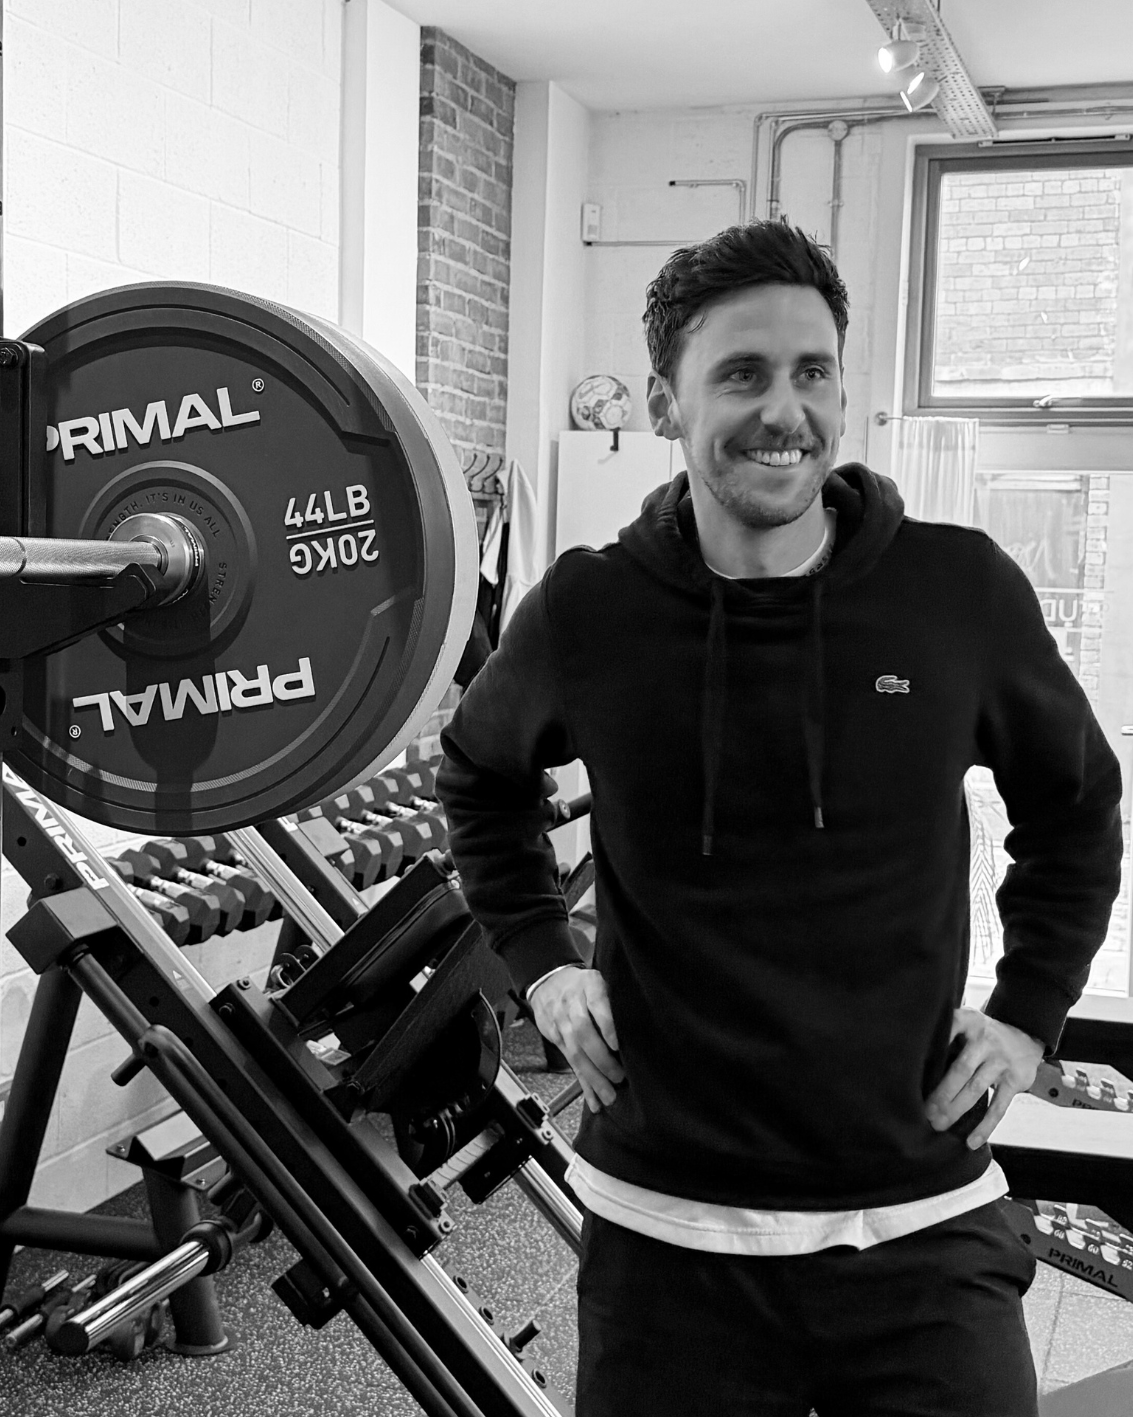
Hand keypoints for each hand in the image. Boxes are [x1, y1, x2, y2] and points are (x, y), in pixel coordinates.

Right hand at [529, 967, 624, 1112]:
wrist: (546, 981)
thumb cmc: (582, 984)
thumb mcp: (599, 979)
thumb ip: (613, 997)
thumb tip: (638, 1023)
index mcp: (589, 986)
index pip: (596, 1004)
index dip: (606, 1024)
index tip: (617, 1044)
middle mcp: (572, 1004)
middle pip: (583, 1032)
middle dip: (601, 1058)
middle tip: (619, 1076)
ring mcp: (561, 1022)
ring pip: (575, 1052)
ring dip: (593, 1077)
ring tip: (609, 1095)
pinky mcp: (555, 1038)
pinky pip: (570, 1063)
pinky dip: (583, 1084)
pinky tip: (594, 1100)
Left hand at [925, 1007, 1044, 1149]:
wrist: (1025, 1034)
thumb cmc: (982, 1033)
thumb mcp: (966, 1022)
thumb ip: (946, 1033)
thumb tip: (913, 1060)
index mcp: (969, 1021)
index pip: (949, 1028)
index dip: (936, 1043)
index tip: (916, 1060)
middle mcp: (985, 1040)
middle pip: (960, 1069)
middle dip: (941, 1093)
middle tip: (924, 1112)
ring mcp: (1002, 1061)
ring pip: (976, 1089)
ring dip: (955, 1110)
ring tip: (938, 1125)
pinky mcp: (1016, 1081)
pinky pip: (998, 1107)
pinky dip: (985, 1126)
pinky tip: (971, 1141)